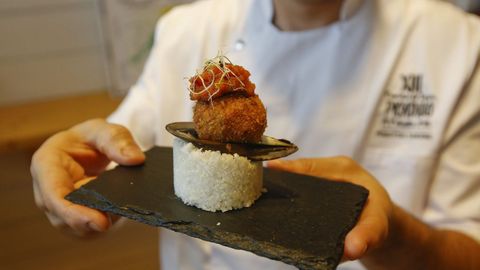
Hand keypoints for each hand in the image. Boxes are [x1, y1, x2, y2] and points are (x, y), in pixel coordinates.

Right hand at [30, 119, 144, 236]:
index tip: (101, 222)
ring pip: (76, 227)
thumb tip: (135, 159)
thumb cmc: (92, 138)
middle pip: (63, 217)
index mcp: (46, 164)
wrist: (91, 149)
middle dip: (90, 222)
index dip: (74, 212)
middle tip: (116, 220)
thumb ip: (118, 141)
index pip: (54, 195)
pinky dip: (104, 223)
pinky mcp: (73, 219)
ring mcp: (57, 208)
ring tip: (120, 209)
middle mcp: (46, 190)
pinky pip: (87, 229)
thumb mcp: (105, 130)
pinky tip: (118, 213)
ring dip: (100, 222)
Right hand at [267, 157, 392, 260]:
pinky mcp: (311, 196)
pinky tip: (267, 214)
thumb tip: (351, 249)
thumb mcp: (378, 226)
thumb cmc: (378, 218)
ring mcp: (316, 184)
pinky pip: (295, 196)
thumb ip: (368, 235)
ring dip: (277, 191)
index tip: (271, 169)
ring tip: (256, 201)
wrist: (379, 225)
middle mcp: (325, 174)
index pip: (310, 166)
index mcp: (342, 169)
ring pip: (292, 184)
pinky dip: (282, 203)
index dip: (289, 168)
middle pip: (296, 173)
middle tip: (255, 187)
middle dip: (277, 179)